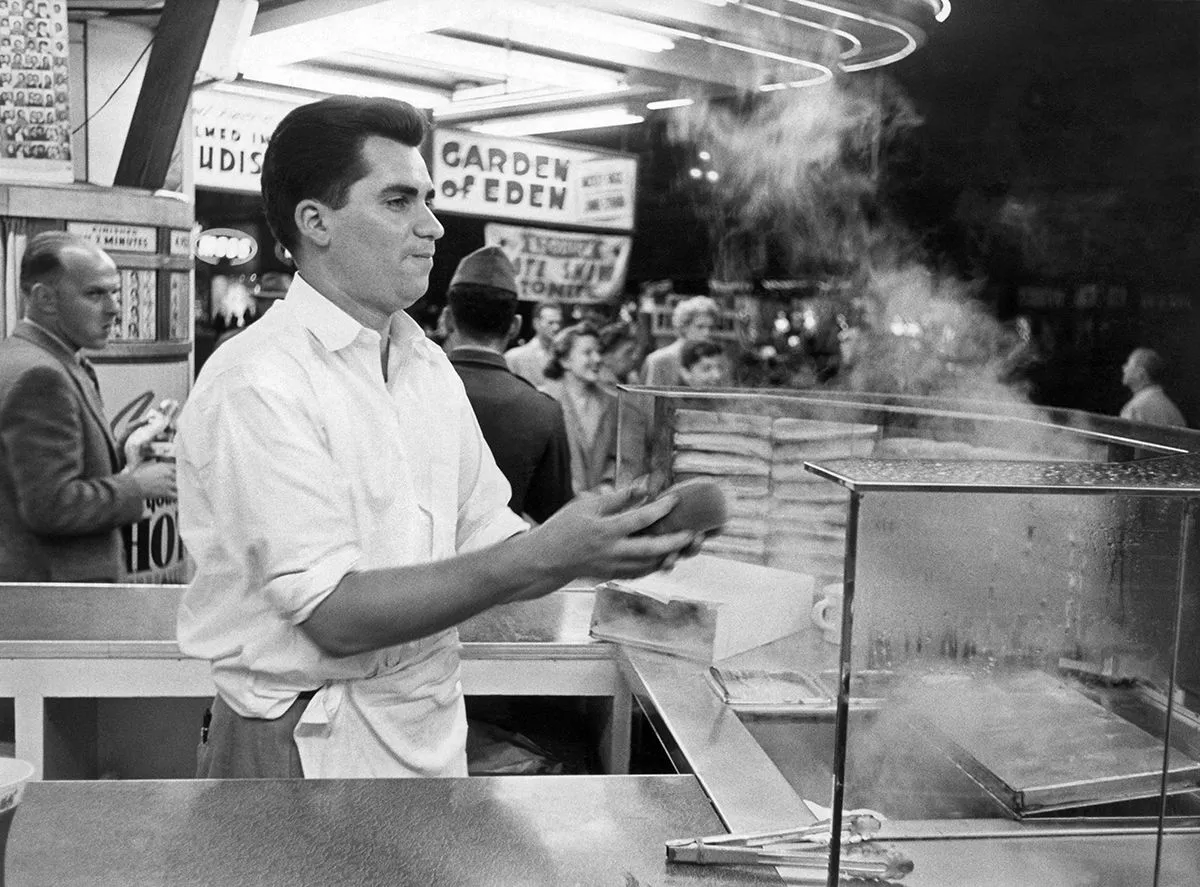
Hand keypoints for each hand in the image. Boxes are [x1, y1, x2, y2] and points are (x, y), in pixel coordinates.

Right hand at [130, 460, 176, 499]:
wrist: (133, 485)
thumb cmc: (137, 476)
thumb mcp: (146, 465)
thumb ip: (154, 465)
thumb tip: (154, 463)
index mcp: (164, 466)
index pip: (176, 468)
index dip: (176, 473)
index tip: (176, 476)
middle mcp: (168, 473)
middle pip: (179, 478)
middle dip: (176, 482)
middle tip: (174, 486)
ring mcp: (168, 483)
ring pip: (177, 487)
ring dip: (175, 490)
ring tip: (173, 492)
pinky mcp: (166, 492)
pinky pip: (175, 496)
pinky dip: (174, 497)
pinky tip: (172, 498)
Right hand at [530, 485, 697, 581]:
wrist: (545, 559)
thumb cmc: (563, 528)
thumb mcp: (586, 505)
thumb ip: (616, 498)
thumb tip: (642, 488)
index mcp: (605, 530)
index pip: (639, 519)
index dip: (661, 509)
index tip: (676, 499)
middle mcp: (612, 552)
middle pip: (651, 550)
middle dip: (676, 543)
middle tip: (694, 534)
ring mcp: (613, 567)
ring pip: (649, 566)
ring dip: (670, 556)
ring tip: (686, 546)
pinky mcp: (613, 575)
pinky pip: (640, 573)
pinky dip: (655, 566)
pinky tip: (666, 557)